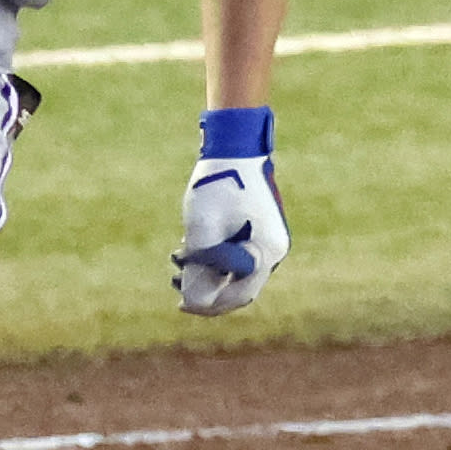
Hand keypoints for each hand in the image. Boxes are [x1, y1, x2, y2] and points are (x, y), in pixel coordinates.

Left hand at [171, 106, 288, 316]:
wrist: (235, 146)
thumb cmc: (219, 183)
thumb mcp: (202, 229)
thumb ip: (198, 269)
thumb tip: (192, 303)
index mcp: (267, 251)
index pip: (237, 292)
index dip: (205, 297)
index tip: (176, 282)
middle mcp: (274, 250)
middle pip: (239, 288)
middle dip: (206, 291)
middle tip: (176, 289)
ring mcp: (268, 240)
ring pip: (237, 273)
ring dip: (207, 274)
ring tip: (176, 265)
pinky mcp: (259, 230)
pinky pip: (238, 258)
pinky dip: (214, 259)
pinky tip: (189, 248)